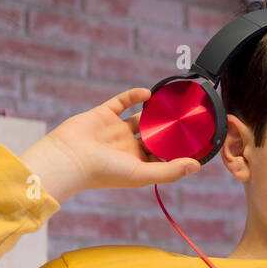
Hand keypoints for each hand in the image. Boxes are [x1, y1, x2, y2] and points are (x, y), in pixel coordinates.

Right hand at [18, 87, 200, 201]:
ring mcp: (115, 130)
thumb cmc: (104, 172)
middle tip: (187, 117)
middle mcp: (127, 148)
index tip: (196, 140)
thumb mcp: (141, 173)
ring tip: (171, 103)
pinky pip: (122, 102)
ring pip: (139, 118)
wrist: (69, 158)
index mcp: (136, 164)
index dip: (177, 149)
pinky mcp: (103, 115)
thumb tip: (197, 166)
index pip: (162, 156)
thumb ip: (169, 170)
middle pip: (153, 136)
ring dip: (154, 111)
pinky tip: (149, 93)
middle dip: (168, 128)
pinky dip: (135, 96)